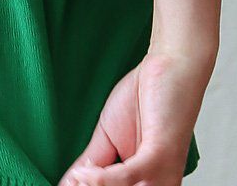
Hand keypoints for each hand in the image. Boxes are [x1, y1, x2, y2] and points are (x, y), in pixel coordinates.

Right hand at [59, 50, 212, 185]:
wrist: (171, 63)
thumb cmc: (145, 97)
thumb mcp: (109, 139)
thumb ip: (91, 165)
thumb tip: (65, 185)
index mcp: (146, 184)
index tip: (70, 183)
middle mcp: (158, 184)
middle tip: (72, 182)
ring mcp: (162, 172)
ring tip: (77, 177)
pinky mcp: (162, 154)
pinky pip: (130, 175)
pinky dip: (102, 178)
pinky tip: (84, 172)